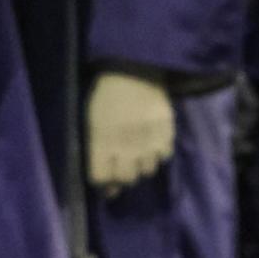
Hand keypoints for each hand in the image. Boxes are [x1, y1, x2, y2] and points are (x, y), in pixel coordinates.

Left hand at [86, 71, 173, 194]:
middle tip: (124, 163)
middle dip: (123, 174)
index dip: (102, 179)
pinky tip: (154, 141)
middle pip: (127, 179)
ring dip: (142, 164)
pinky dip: (159, 152)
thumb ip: (96, 152)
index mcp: (101, 142)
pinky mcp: (166, 134)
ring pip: (148, 170)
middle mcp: (125, 147)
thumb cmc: (106, 96)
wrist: (134, 71)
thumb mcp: (92, 122)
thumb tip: (107, 186)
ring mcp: (147, 141)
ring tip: (140, 151)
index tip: (106, 172)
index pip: (101, 178)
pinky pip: (165, 155)